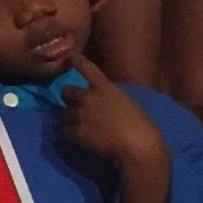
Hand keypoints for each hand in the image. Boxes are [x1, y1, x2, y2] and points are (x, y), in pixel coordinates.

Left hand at [59, 57, 168, 174]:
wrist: (137, 146)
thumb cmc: (141, 124)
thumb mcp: (128, 102)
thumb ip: (111, 96)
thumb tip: (104, 98)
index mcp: (104, 87)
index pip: (87, 68)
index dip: (77, 61)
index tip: (70, 56)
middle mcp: (87, 97)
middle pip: (66, 91)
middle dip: (69, 97)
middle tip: (74, 105)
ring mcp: (79, 114)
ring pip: (62, 112)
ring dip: (66, 117)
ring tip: (74, 123)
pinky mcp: (75, 132)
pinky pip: (62, 130)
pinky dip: (66, 132)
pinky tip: (72, 136)